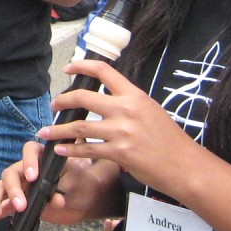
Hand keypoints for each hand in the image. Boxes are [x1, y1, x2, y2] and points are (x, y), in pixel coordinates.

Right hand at [0, 142, 103, 230]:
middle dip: (13, 189)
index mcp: (40, 157)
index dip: (29, 162)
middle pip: (10, 173)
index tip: (32, 177)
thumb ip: (65, 186)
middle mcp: (25, 169)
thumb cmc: (80, 181)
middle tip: (21, 204)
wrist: (82, 198)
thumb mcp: (77, 179)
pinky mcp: (15, 204)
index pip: (29, 151)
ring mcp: (18, 187)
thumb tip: (56, 199)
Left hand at [40, 58, 202, 195]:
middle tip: (54, 105)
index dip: (81, 66)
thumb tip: (105, 97)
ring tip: (46, 132)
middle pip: (84, 97)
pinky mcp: (119, 153)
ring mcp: (122, 132)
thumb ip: (127, 102)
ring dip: (59, 130)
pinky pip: (88, 149)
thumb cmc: (168, 138)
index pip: (103, 71)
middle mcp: (126, 110)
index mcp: (133, 95)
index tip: (68, 68)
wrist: (184, 165)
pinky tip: (61, 149)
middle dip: (63, 100)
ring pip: (80, 126)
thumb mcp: (150, 109)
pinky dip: (71, 149)